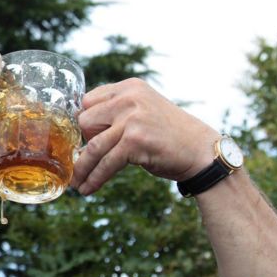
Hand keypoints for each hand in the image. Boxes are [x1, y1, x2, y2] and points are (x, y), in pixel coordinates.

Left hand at [71, 78, 219, 194]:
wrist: (201, 151)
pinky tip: (89, 188)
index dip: (85, 122)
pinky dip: (95, 177)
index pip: (88, 101)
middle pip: (86, 121)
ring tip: (76, 182)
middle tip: (85, 160)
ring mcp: (132, 119)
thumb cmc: (169, 134)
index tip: (83, 140)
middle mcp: (129, 98)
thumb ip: (117, 111)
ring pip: (94, 146)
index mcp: (129, 87)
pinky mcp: (135, 141)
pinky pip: (107, 163)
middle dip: (84, 143)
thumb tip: (81, 127)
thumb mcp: (142, 111)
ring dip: (82, 168)